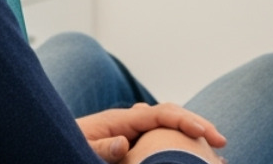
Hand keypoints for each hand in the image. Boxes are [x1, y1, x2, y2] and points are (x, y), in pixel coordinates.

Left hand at [77, 102, 225, 161]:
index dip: (183, 120)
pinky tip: (195, 158)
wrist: (51, 145)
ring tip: (217, 152)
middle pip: (170, 115)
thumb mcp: (79, 150)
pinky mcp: (132, 145)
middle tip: (222, 141)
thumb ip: (100, 148)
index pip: (159, 113)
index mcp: (119, 120)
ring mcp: (132, 133)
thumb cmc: (64, 146)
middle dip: (198, 124)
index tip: (202, 133)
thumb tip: (124, 143)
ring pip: (169, 127)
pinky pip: (161, 140)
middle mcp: (129, 122)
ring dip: (192, 134)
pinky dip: (180, 145)